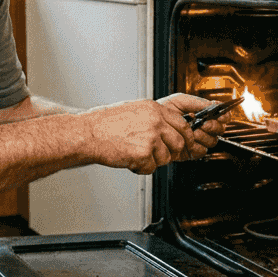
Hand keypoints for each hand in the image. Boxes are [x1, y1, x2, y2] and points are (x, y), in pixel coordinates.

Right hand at [83, 93, 222, 174]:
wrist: (88, 134)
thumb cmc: (105, 123)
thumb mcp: (134, 110)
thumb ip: (153, 117)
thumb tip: (169, 128)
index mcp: (154, 108)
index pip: (183, 122)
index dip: (188, 136)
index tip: (190, 142)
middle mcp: (155, 120)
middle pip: (181, 141)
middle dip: (174, 152)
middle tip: (161, 155)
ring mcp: (151, 136)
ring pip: (167, 156)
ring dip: (155, 160)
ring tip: (137, 154)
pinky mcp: (144, 152)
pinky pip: (152, 167)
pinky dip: (141, 168)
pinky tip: (129, 159)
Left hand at [159, 92, 226, 158]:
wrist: (150, 123)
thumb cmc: (163, 110)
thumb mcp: (180, 101)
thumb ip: (198, 102)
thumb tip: (214, 105)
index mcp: (203, 115)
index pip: (222, 116)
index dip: (224, 116)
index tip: (221, 116)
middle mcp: (203, 128)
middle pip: (220, 130)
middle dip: (213, 126)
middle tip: (203, 123)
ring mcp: (198, 140)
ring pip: (212, 141)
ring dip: (203, 136)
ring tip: (192, 130)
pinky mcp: (191, 152)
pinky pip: (201, 151)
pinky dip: (195, 146)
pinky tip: (188, 140)